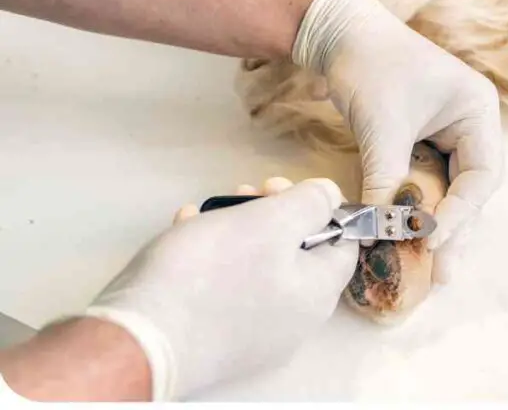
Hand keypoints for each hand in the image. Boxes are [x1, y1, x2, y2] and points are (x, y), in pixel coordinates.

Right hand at [84, 178, 358, 399]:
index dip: (321, 208)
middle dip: (272, 214)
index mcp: (317, 293)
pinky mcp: (214, 340)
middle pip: (297, 253)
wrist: (140, 341)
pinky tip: (187, 230)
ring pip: (257, 267)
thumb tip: (330, 196)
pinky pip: (225, 288)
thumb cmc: (212, 274)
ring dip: (238, 229)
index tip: (284, 187)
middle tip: (246, 192)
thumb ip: (310, 203)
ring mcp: (253, 335)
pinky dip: (211, 255)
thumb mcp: (271, 222)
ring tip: (211, 209)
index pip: (344, 245)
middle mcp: (293, 321)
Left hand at [293, 0, 504, 264]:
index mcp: (477, 111)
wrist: (336, 31)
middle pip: (470, 190)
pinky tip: (404, 238)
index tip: (434, 239)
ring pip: (447, 192)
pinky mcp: (420, 144)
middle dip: (454, 231)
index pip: (482, 174)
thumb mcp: (382, 124)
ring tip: (427, 269)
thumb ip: (387, 178)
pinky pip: (423, 184)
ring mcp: (446, 136)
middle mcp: (469, 126)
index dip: (462, 212)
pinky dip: (413, 210)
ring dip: (434, 226)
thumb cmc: (369, 64)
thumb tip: (379, 232)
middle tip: (440, 274)